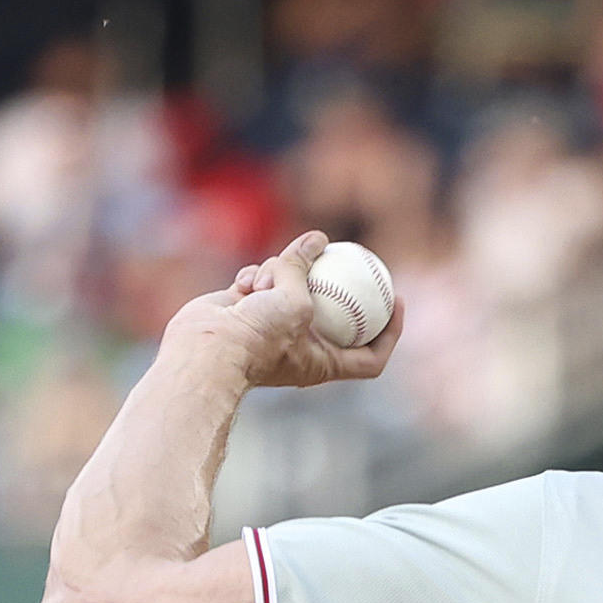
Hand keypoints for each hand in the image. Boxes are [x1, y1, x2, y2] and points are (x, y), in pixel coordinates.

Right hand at [174, 230, 402, 391]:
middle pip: (334, 311)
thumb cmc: (257, 338)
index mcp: (322, 363)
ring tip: (265, 281)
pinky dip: (255, 277)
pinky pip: (262, 280)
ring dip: (281, 273)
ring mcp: (273, 327)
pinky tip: (245, 284)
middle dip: (338, 283)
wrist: (205, 350)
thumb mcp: (294, 300)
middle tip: (353, 253)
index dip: (391, 332)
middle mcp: (300, 346)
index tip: (397, 300)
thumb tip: (316, 240)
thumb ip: (305, 267)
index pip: (370, 356)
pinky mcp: (247, 309)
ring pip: (292, 284)